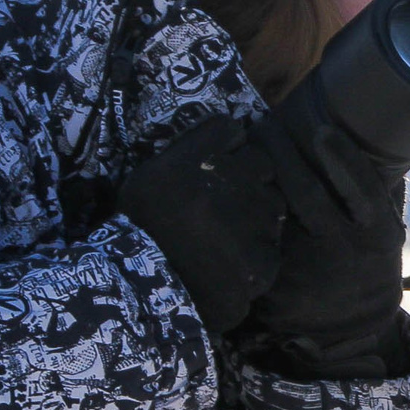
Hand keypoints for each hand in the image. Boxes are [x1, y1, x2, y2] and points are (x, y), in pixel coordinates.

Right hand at [117, 117, 286, 333]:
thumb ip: (201, 141)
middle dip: (250, 190)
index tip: (218, 178)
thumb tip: (239, 128)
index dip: (235, 162)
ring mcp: (256, 229)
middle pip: (266, 178)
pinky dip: (255, 259)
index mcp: (210, 161)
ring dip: (257, 222)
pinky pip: (271, 254)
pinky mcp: (262, 266)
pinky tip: (228, 265)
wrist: (135, 281)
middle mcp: (238, 189)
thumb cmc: (143, 220)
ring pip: (274, 214)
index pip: (248, 146)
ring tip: (224, 239)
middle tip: (222, 210)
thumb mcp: (158, 168)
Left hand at [238, 94, 409, 383]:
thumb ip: (373, 195)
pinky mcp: (276, 288)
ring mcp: (308, 273)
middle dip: (284, 153)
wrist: (349, 328)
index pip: (362, 191)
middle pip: (308, 194)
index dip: (343, 160)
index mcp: (377, 236)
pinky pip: (256, 241)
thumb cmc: (364, 262)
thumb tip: (372, 143)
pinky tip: (230, 189)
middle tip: (265, 122)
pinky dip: (242, 213)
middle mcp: (345, 252)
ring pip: (277, 215)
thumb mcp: (382, 234)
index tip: (321, 130)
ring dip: (256, 178)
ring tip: (244, 146)